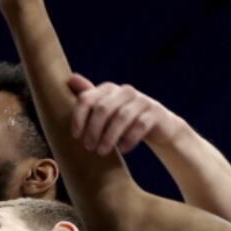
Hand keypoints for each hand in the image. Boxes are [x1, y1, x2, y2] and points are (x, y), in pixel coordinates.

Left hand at [68, 73, 182, 154]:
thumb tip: (70, 78)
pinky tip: (122, 150)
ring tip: (102, 152)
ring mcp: (142, 100)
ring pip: (121, 117)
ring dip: (109, 137)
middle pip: (103, 109)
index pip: (87, 98)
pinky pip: (140, 125)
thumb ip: (90, 97)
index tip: (76, 136)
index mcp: (109, 89)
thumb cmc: (126, 120)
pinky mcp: (155, 112)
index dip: (78, 117)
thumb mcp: (107, 109)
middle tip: (89, 147)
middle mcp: (125, 91)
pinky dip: (129, 139)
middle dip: (93, 130)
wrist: (160, 127)